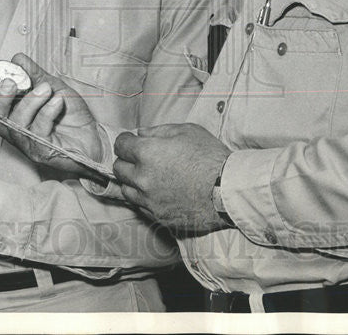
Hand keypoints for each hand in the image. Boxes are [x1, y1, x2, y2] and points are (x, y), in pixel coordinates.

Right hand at [0, 53, 102, 177]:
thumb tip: (17, 59)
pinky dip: (47, 111)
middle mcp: (18, 131)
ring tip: (46, 89)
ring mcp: (29, 144)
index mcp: (16, 115)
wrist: (95, 137)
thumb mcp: (54, 88)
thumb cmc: (71, 116)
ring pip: (17, 123)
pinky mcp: (43, 152)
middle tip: (10, 82)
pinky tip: (58, 102)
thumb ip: (35, 75)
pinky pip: (39, 130)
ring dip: (30, 102)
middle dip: (0, 99)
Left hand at [113, 123, 231, 234]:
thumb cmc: (210, 157)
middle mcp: (143, 178)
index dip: (125, 141)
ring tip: (147, 177)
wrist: (227, 190)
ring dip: (132, 182)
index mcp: (147, 153)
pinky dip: (145, 198)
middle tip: (138, 159)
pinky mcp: (158, 216)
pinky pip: (141, 206)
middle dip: (126, 161)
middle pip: (119, 169)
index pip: (120, 145)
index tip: (130, 142)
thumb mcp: (187, 131)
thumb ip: (159, 131)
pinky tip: (158, 192)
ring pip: (126, 190)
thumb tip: (141, 134)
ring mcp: (149, 200)